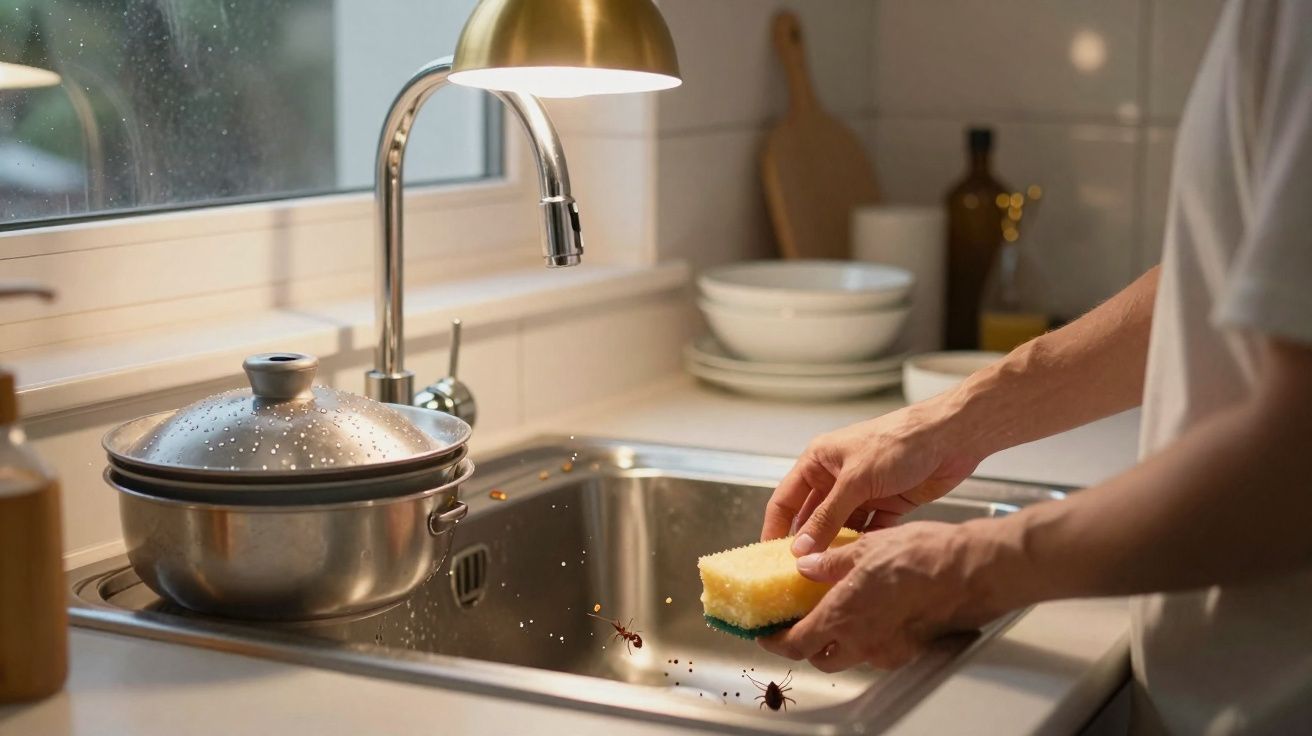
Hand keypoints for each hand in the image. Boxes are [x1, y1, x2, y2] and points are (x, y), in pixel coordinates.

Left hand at [758, 521, 1007, 670]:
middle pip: (821, 657)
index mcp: (842, 617)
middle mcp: (862, 641)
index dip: (776, 642)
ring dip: (838, 642)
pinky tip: (873, 613)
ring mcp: (888, 650)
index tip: (766, 634)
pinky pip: (878, 652)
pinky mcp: (910, 650)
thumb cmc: (922, 557)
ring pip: (851, 657)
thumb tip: (806, 565)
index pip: (795, 644)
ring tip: (838, 613)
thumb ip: (829, 561)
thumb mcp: (863, 547)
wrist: (969, 571)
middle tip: (801, 624)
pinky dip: (867, 638)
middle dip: (807, 645)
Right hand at [762, 400, 984, 553]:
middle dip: (806, 544)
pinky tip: (857, 564)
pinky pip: (868, 532)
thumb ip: (827, 517)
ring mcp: (862, 493)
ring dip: (835, 548)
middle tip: (797, 574)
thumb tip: (801, 548)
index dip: (775, 528)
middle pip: (811, 518)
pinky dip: (863, 546)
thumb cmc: (899, 443)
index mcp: (819, 461)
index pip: (786, 499)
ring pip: (840, 528)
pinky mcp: (887, 505)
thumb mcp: (856, 480)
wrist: (950, 438)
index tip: (768, 558)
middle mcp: (836, 478)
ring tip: (826, 575)